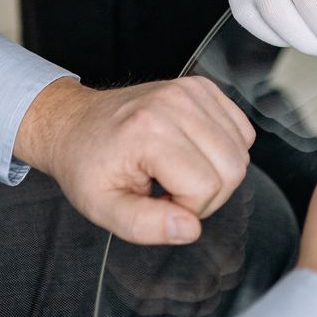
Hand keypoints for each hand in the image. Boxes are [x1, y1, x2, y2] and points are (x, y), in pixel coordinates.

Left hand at [15, 76, 255, 244]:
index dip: (186, 209)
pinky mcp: (203, 88)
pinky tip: (193, 154)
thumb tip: (190, 228)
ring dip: (216, 173)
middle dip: (207, 194)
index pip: (206, 187)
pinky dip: (225, 150)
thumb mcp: (102, 208)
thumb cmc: (87, 164)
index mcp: (150, 130)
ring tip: (178, 172)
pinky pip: (242, 131)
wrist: (74, 123)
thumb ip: (145, 226)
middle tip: (169, 192)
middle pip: (233, 169)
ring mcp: (192, 91)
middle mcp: (176, 103)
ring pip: (242, 151)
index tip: (157, 202)